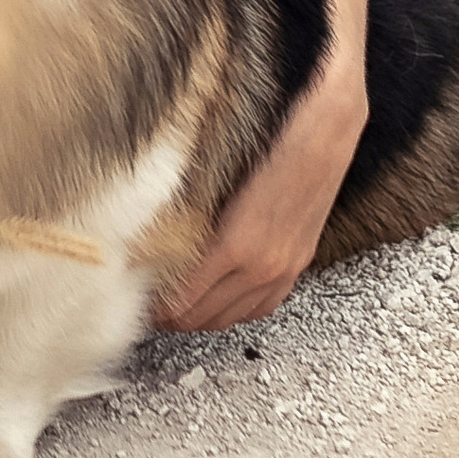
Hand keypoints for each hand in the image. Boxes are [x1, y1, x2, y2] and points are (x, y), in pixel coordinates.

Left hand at [152, 79, 365, 333]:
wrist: (323, 138)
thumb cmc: (267, 147)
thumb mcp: (213, 183)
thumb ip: (183, 221)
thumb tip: (144, 244)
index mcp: (234, 246)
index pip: (183, 300)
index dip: (156, 308)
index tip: (135, 302)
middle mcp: (260, 267)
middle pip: (203, 316)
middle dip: (171, 318)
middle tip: (147, 309)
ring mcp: (282, 270)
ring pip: (231, 319)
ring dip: (200, 319)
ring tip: (175, 310)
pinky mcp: (296, 266)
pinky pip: (261, 308)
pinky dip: (235, 312)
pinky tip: (219, 303)